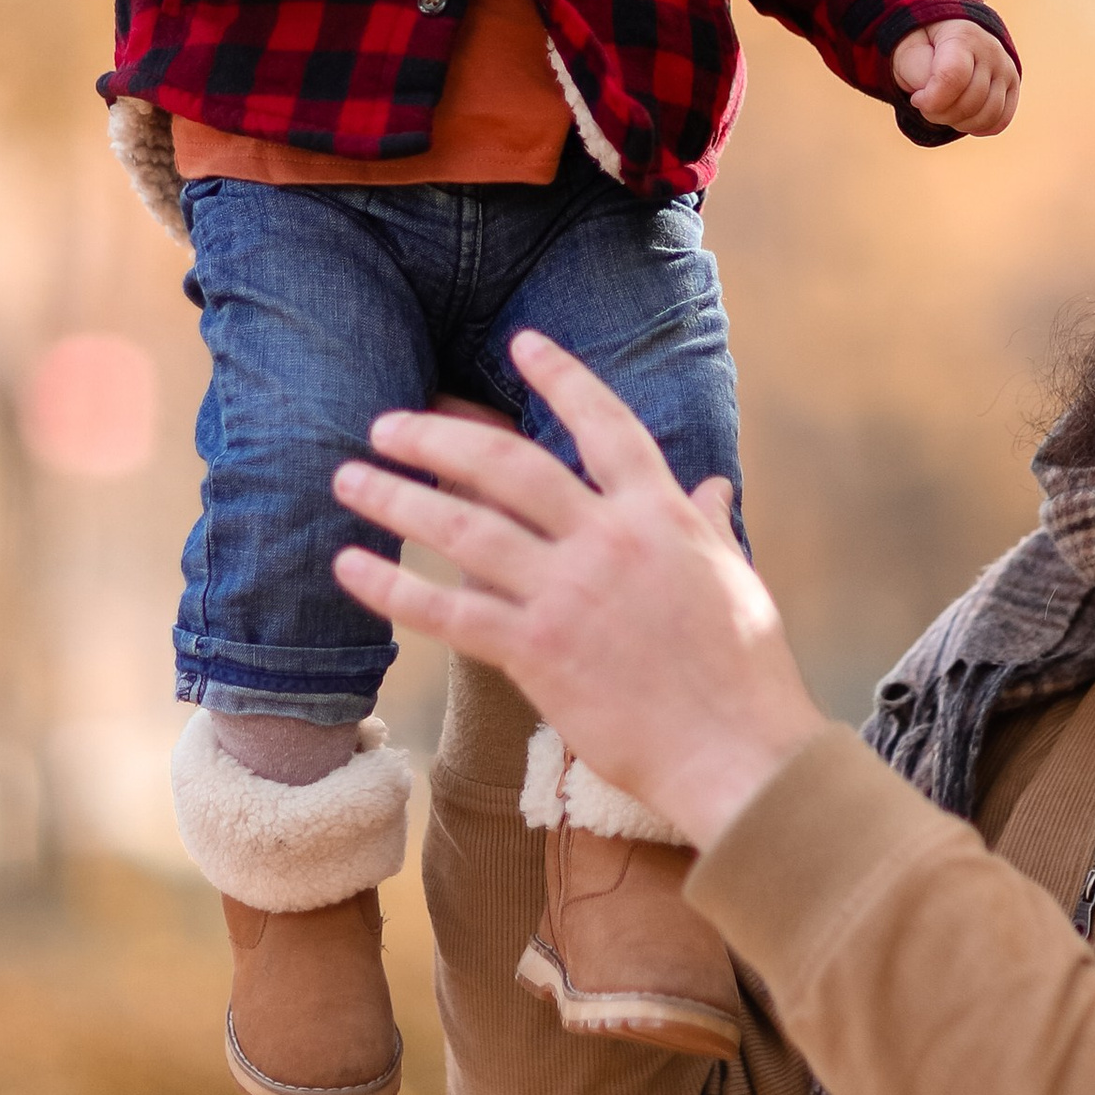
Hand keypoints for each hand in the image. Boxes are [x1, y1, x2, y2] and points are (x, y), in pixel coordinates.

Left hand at [331, 332, 825, 849]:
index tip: (523, 343)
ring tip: (348, 478)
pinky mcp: (538, 653)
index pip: (605, 424)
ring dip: (397, 498)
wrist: (737, 751)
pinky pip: (449, 613)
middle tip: (385, 423)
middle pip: (507, 465)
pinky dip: (393, 588)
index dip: (562, 377)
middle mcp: (609, 540)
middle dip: (438, 436)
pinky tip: (349, 567)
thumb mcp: (734, 578)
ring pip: (465, 530)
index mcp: (661, 514)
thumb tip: (710, 487)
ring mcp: (570, 594)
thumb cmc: (746, 671)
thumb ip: (709, 525)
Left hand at [891, 19, 1018, 136]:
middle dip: (940, 114)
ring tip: (943, 110)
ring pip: (988, 115)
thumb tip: (934, 97)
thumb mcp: (908, 50)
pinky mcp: (1012, 86)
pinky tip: (961, 118)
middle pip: (970, 102)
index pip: (953, 77)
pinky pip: (1000, 121)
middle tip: (927, 105)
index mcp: (962, 36)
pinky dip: (978, 128)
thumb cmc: (923, 47)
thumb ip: (916, 70)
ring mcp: (1005, 68)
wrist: (945, 37)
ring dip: (958, 123)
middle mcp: (991, 50)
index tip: (917, 98)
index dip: (931, 100)